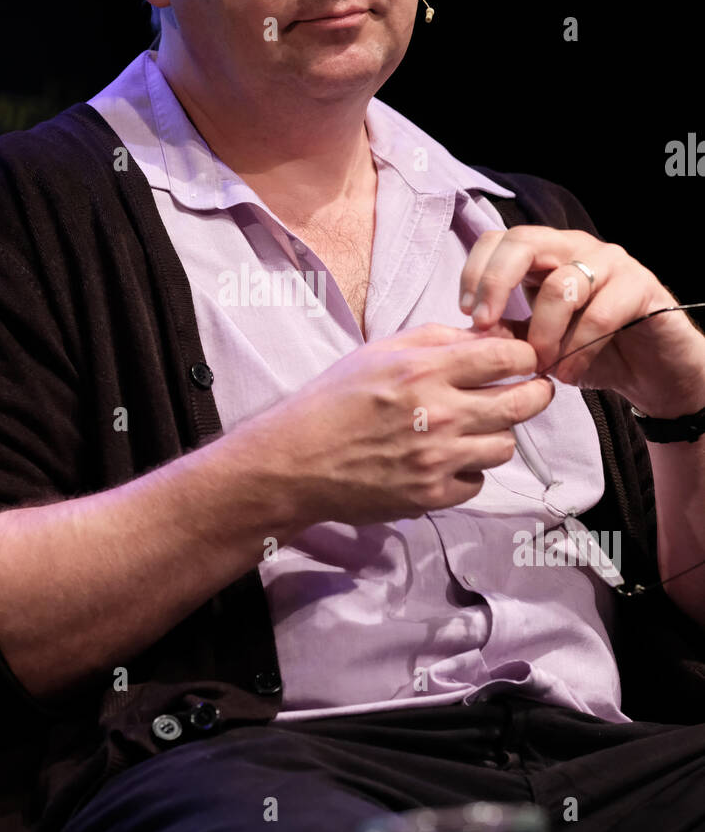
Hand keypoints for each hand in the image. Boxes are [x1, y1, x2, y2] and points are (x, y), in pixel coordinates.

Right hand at [255, 322, 554, 525]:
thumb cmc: (334, 399)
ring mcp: (438, 459)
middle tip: (532, 391)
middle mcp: (439, 414)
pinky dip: (469, 470)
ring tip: (475, 428)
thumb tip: (489, 335)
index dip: (525, 355)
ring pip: (505, 445)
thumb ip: (437, 339)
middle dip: (535, 393)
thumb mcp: (379, 352)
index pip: (508, 356)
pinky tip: (447, 459)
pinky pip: (478, 481)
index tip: (524, 360)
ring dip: (496, 434)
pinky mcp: (432, 495)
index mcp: (425, 370)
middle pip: (522, 403)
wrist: (296, 460)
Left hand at [459, 226, 704, 417]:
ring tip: (540, 366)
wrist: (651, 372)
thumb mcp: (538, 345)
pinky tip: (570, 374)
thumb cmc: (590, 353)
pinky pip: (601, 314)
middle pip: (524, 241)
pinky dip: (579, 349)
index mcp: (544, 255)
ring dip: (543, 332)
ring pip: (562, 284)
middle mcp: (575, 248)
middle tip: (484, 326)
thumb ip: (507, 333)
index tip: (467, 315)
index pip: (499, 239)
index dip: (476, 272)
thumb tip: (470, 334)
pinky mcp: (640, 286)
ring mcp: (610, 262)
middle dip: (496, 284)